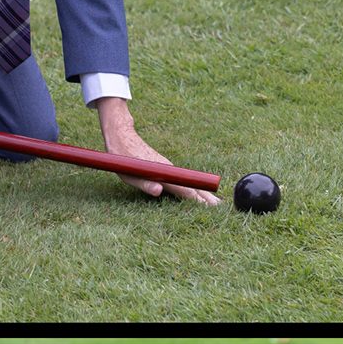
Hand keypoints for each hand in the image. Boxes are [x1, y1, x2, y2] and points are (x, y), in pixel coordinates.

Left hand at [100, 120, 221, 203]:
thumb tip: (159, 192)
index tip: (208, 207)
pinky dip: (194, 186)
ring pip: (189, 181)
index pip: (183, 189)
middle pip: (191, 185)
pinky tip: (197, 192)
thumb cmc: (123, 158)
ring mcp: (169, 167)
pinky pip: (184, 179)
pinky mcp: (167, 167)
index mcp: (162, 173)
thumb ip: (144, 185)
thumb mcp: (129, 174)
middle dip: (205, 196)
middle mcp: (170, 169)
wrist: (123, 136)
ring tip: (214, 202)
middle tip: (219, 206)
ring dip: (202, 192)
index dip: (195, 199)